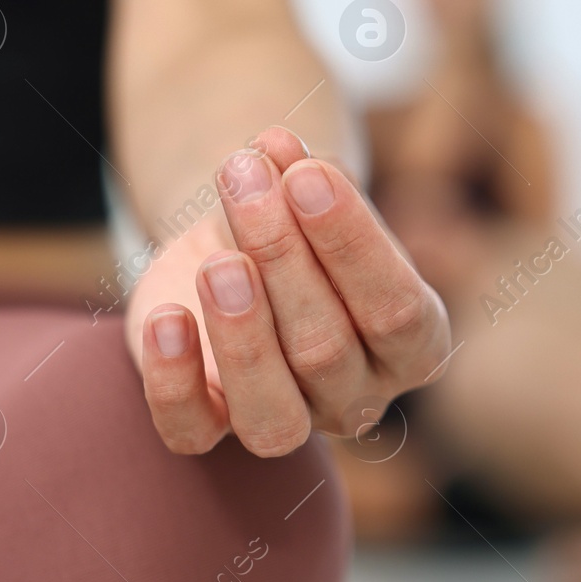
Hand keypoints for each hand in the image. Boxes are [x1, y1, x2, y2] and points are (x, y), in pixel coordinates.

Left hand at [128, 127, 450, 455]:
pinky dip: (173, 382)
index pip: (397, 311)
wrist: (236, 245)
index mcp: (414, 345)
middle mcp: (360, 397)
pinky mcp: (211, 426)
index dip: (351, 244)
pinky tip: (166, 318)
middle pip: (326, 350)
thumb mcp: (305, 192)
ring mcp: (291, 422)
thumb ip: (300, 172)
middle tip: (245, 181)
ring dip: (242, 335)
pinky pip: (193, 434)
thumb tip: (275, 148)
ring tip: (216, 261)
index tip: (305, 174)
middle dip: (282, 258)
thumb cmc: (297, 222)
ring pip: (272, 415)